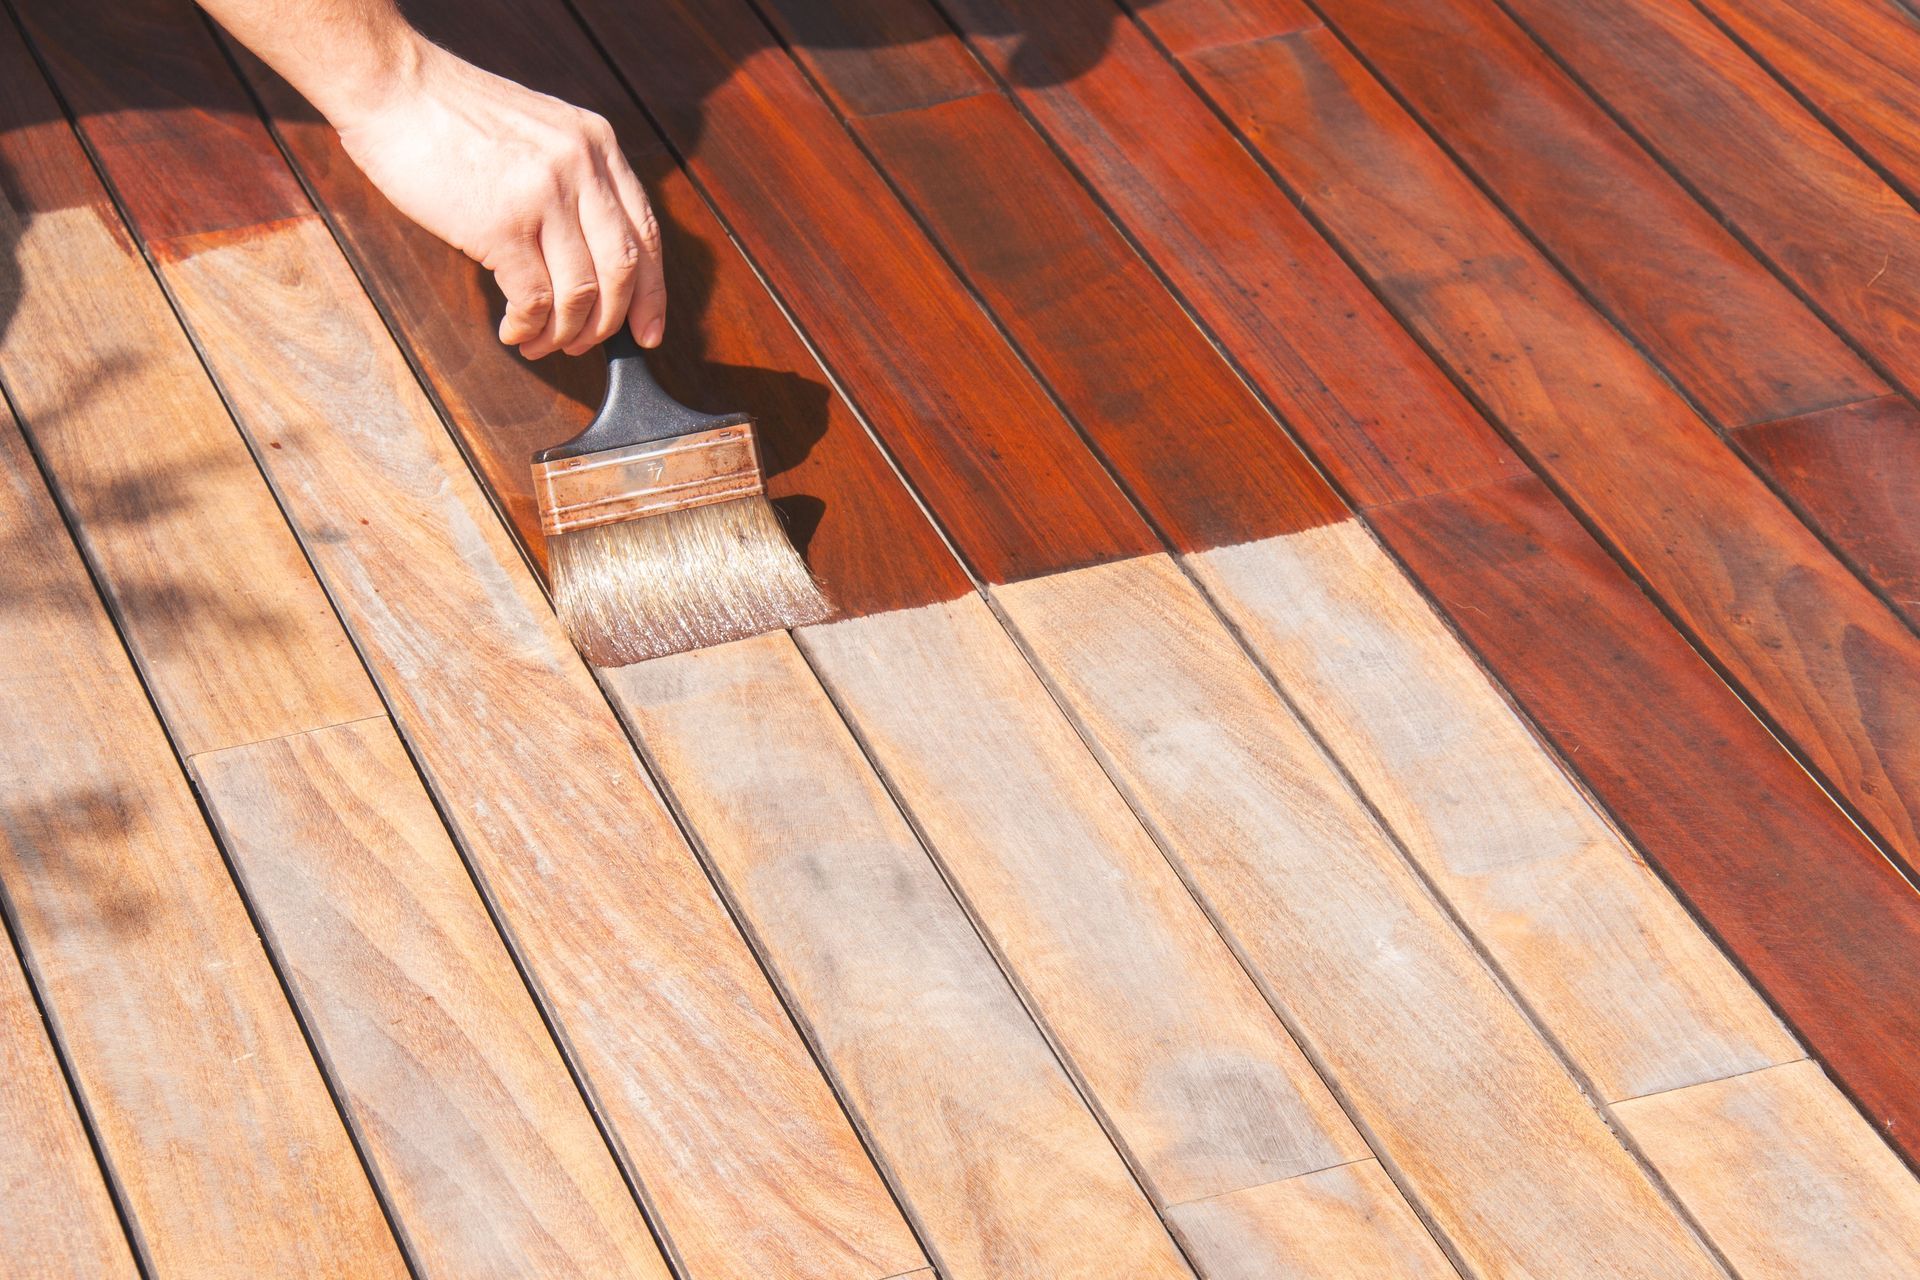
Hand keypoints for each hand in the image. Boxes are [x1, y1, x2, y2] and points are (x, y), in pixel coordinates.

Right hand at [332, 40, 663, 358]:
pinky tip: (513, 331)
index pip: (646, 234)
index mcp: (597, 145)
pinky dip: (528, 328)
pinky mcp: (502, 225)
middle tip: (584, 345)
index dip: (652, 295)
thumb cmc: (451, 115)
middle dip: (608, 324)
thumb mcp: (539, 130)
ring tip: (540, 343)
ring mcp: (545, 196)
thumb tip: (590, 257)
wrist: (392, 84)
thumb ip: (574, 179)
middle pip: (623, 272)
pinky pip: (534, 300)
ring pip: (581, 293)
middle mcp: (582, 168)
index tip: (648, 332)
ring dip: (564, 334)